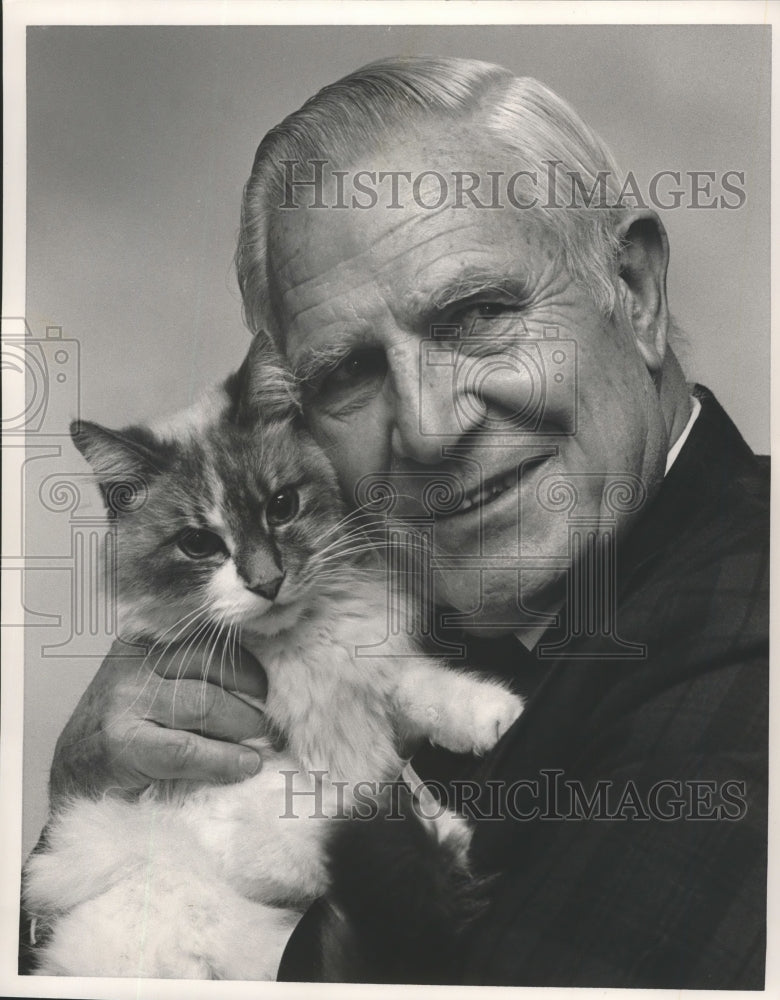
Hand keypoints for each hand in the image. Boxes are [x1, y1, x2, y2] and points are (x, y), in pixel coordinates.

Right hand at [49, 639, 268, 800]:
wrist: (75, 774)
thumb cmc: (130, 726)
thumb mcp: (159, 682)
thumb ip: (198, 671)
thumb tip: (268, 681)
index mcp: (148, 638)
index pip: (213, 638)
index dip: (252, 664)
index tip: (274, 688)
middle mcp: (135, 661)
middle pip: (215, 667)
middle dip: (254, 697)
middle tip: (274, 722)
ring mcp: (126, 699)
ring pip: (207, 703)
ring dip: (245, 727)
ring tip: (263, 745)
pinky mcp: (122, 742)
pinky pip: (187, 748)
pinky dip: (223, 759)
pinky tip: (244, 766)